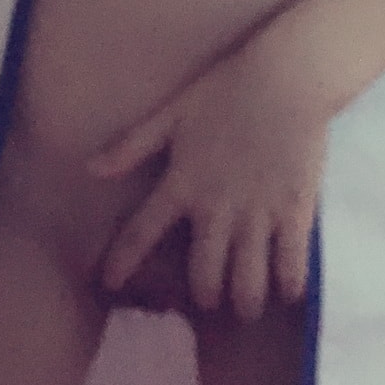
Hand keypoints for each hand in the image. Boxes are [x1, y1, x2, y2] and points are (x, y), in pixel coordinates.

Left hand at [84, 28, 328, 322]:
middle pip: (204, 275)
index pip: (141, 232)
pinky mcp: (294, 211)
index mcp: (182, 183)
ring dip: (243, 302)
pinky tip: (285, 291)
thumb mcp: (172, 113)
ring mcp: (257, 213)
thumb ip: (132, 146)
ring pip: (247, 281)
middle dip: (204, 297)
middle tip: (208, 301)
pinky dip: (287, 285)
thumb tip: (89, 168)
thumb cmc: (226, 90)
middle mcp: (216, 208)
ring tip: (244, 307)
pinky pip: (290, 264)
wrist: (286, 78)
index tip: (111, 283)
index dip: (123, 262)